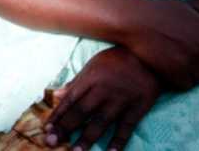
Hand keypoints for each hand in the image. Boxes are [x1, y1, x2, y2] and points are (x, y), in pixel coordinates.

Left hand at [44, 46, 161, 150]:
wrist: (151, 55)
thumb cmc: (118, 59)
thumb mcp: (93, 65)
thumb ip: (75, 82)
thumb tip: (55, 95)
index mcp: (91, 79)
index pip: (70, 100)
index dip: (58, 115)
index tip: (47, 129)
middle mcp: (103, 90)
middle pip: (81, 112)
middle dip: (65, 128)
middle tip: (51, 141)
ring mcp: (121, 100)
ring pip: (101, 122)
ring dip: (87, 138)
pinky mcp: (137, 108)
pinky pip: (126, 127)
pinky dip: (118, 141)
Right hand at [123, 0, 198, 89]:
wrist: (134, 21)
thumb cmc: (156, 11)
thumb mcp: (183, 5)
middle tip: (185, 62)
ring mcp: (193, 60)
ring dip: (190, 75)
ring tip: (175, 66)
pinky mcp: (179, 72)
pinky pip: (186, 85)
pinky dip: (178, 81)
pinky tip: (168, 71)